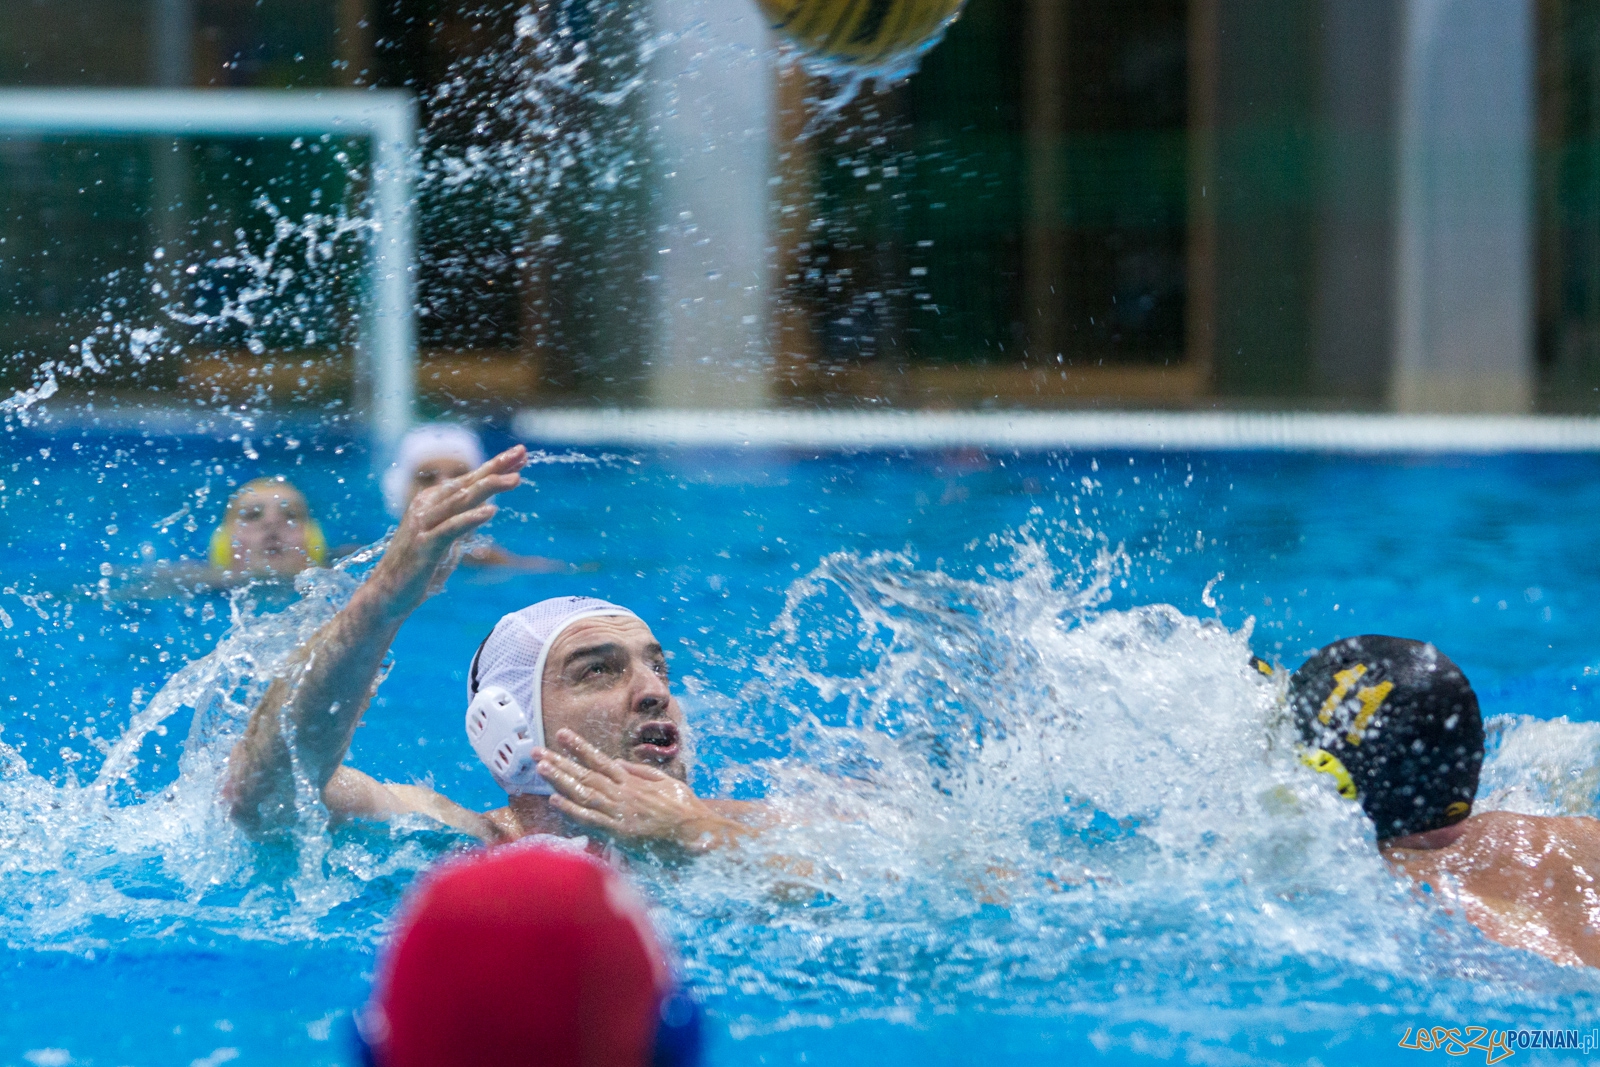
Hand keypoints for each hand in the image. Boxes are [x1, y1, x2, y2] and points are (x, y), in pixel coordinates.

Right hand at [368, 446, 525, 620]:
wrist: (387, 595)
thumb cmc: (418, 567)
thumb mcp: (446, 539)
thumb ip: (462, 521)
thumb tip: (485, 508)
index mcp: (432, 502)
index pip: (468, 480)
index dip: (495, 466)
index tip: (521, 456)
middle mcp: (427, 507)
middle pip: (467, 483)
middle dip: (496, 467)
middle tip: (522, 453)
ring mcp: (424, 525)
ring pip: (461, 499)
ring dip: (489, 487)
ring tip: (515, 478)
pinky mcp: (424, 546)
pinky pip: (451, 528)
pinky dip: (471, 518)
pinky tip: (492, 511)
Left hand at [536, 729, 748, 852]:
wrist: (698, 832)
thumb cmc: (685, 809)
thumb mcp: (666, 783)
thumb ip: (641, 772)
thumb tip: (618, 763)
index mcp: (632, 782)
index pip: (600, 760)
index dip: (579, 748)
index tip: (562, 735)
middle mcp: (622, 793)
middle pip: (585, 774)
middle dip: (560, 761)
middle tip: (537, 750)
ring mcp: (619, 812)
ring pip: (584, 792)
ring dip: (560, 779)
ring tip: (541, 767)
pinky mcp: (619, 832)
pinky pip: (590, 819)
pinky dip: (571, 809)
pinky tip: (554, 800)